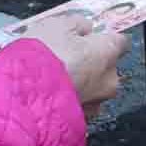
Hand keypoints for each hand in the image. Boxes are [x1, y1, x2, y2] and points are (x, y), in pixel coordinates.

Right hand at [16, 0, 141, 110]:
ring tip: (56, 78)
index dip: (104, 38)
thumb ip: (79, 24)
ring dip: (81, 83)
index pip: (121, 41)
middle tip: (67, 57)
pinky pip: (80, 104)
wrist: (24, 94)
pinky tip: (53, 94)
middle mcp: (110, 79)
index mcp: (108, 52)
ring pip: (94, 88)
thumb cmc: (44, 55)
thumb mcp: (58, 25)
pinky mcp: (83, 120)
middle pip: (107, 67)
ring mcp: (97, 102)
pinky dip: (71, 98)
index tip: (91, 38)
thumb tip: (86, 28)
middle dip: (92, 63)